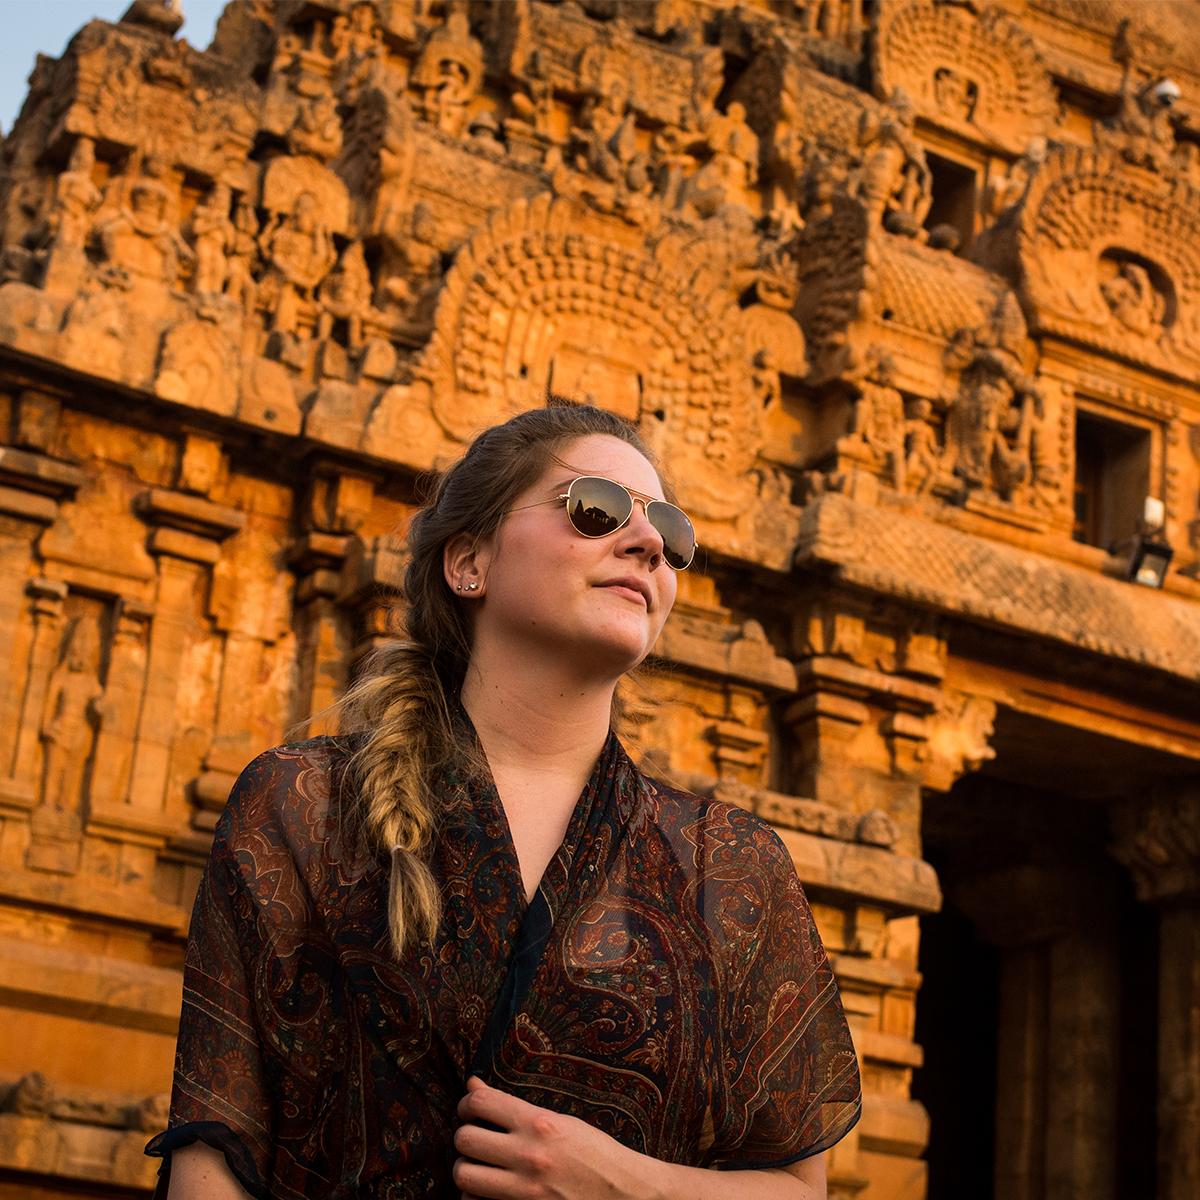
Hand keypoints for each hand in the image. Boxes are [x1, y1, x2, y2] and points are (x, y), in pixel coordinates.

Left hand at [453, 1076, 643, 1199]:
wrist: (623, 1192)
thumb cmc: (593, 1152)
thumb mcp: (558, 1120)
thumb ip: (514, 1107)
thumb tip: (473, 1085)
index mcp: (539, 1124)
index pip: (481, 1103)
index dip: (467, 1103)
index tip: (470, 1108)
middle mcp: (528, 1155)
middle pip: (465, 1138)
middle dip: (463, 1136)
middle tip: (473, 1137)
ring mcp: (524, 1189)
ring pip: (464, 1174)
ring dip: (465, 1168)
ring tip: (477, 1164)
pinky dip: (474, 1197)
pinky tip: (486, 1190)